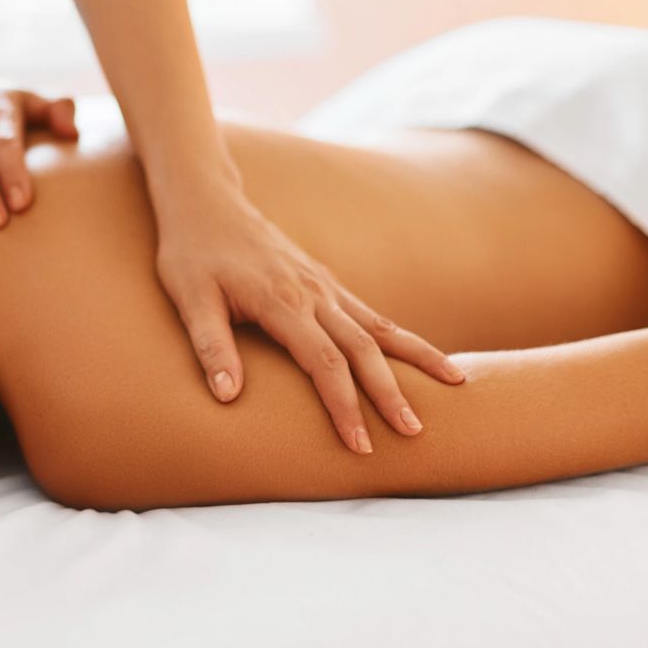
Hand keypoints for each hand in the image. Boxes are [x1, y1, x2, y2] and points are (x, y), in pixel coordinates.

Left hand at [154, 182, 465, 454]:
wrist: (206, 203)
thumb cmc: (192, 255)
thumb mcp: (190, 300)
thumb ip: (211, 348)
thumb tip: (228, 398)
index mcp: (282, 301)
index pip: (324, 363)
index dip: (344, 406)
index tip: (359, 444)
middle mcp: (313, 293)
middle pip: (362, 349)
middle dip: (391, 393)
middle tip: (415, 433)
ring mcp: (324, 286)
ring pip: (379, 327)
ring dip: (417, 357)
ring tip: (457, 384)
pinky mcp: (325, 281)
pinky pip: (370, 312)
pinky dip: (399, 336)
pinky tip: (421, 355)